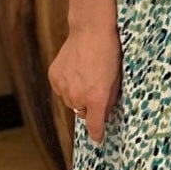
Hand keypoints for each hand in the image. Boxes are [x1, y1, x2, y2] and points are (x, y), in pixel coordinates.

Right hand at [48, 24, 122, 145]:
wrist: (91, 31)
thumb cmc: (109, 53)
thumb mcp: (116, 79)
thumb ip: (109, 100)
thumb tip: (104, 114)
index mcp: (96, 98)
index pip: (93, 125)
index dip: (96, 134)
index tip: (97, 139)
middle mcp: (77, 96)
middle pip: (81, 112)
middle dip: (88, 106)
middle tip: (95, 88)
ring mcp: (63, 86)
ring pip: (70, 101)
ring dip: (76, 95)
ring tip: (85, 76)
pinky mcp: (54, 76)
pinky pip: (61, 89)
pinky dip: (67, 84)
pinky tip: (75, 70)